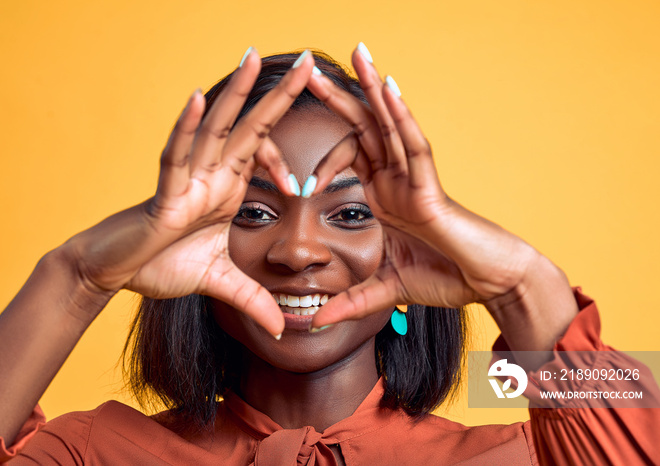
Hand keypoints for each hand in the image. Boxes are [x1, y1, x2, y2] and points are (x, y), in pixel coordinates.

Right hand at [65, 49, 315, 335]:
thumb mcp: (220, 283)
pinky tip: (197, 99)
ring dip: (234, 94)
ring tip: (253, 57)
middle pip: (249, 127)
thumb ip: (253, 300)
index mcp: (226, 188)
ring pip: (214, 130)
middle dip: (278, 95)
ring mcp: (188, 181)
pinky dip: (185, 129)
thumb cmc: (161, 265)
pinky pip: (176, 157)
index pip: (263, 156)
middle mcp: (210, 176)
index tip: (305, 186)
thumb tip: (282, 328)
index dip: (287, 161)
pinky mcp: (165, 197)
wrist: (115, 274)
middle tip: (308, 62)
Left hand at [306, 45, 574, 342]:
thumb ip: (350, 303)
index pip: (349, 159)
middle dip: (341, 100)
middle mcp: (397, 181)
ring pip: (391, 126)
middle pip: (365, 130)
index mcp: (384, 197)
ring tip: (357, 53)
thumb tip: (315, 322)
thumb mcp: (385, 289)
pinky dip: (402, 116)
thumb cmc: (446, 277)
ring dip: (373, 89)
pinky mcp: (432, 189)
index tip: (291, 175)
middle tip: (311, 71)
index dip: (320, 159)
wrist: (488, 284)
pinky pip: (416, 146)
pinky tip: (388, 87)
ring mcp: (415, 180)